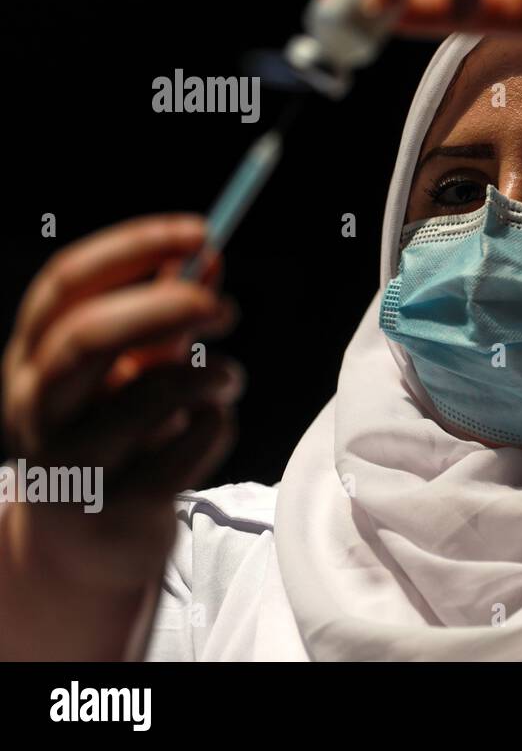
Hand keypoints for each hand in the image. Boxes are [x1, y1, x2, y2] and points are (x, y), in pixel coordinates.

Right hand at [0, 215, 241, 658]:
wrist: (84, 549)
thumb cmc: (114, 437)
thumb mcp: (129, 370)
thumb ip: (165, 315)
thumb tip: (211, 256)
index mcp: (30, 361)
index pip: (64, 285)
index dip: (133, 248)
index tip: (201, 231)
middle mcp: (36, 409)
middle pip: (87, 337)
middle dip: (166, 308)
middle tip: (226, 307)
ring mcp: (71, 462)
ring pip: (146, 395)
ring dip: (210, 375)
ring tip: (230, 377)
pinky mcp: (115, 509)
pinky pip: (184, 450)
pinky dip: (215, 426)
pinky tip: (211, 425)